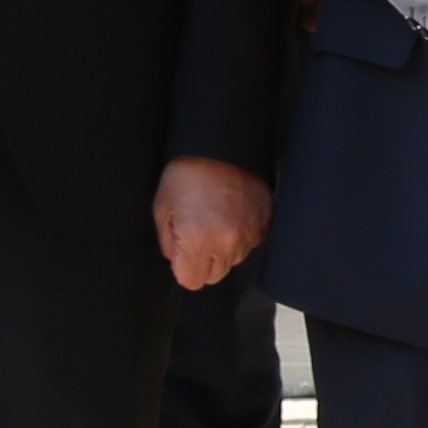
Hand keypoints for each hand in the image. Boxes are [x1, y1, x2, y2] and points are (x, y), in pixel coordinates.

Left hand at [156, 156, 270, 291]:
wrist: (220, 145)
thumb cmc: (186, 174)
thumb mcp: (162, 209)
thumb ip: (168, 244)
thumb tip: (178, 259)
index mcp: (197, 242)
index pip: (191, 281)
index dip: (183, 268)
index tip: (182, 252)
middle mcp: (226, 244)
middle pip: (214, 275)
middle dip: (202, 261)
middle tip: (197, 232)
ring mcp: (249, 234)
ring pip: (233, 260)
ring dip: (222, 248)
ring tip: (215, 219)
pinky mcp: (264, 223)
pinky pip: (249, 242)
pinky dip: (240, 234)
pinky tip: (231, 214)